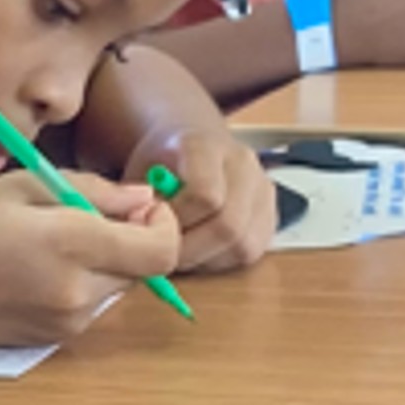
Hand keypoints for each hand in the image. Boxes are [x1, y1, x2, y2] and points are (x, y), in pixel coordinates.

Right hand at [0, 169, 175, 352]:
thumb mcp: (22, 186)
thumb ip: (93, 191)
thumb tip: (144, 200)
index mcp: (72, 245)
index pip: (161, 251)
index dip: (164, 224)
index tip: (141, 205)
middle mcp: (79, 291)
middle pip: (145, 269)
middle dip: (133, 239)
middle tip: (94, 214)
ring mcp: (69, 322)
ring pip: (120, 287)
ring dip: (108, 262)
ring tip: (57, 239)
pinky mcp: (55, 339)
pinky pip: (93, 305)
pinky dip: (84, 283)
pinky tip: (41, 267)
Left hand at [146, 123, 276, 273]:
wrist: (193, 147)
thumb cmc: (162, 162)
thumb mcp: (138, 171)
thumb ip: (134, 200)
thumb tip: (136, 230)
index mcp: (206, 145)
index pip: (205, 195)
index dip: (177, 222)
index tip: (154, 224)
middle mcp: (243, 164)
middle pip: (229, 226)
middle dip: (190, 249)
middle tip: (163, 252)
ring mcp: (263, 190)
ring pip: (242, 246)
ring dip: (205, 258)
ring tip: (179, 248)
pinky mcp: (271, 216)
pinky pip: (250, 252)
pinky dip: (219, 260)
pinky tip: (199, 249)